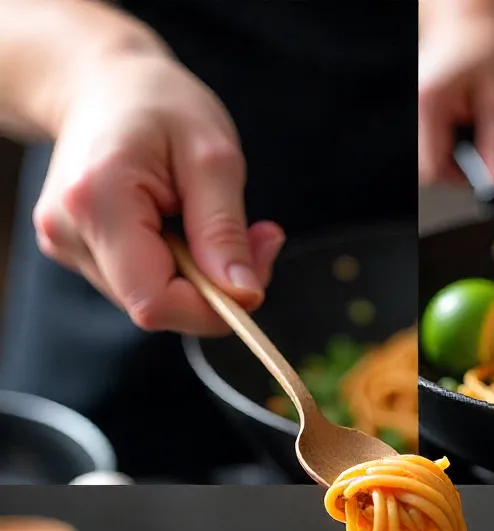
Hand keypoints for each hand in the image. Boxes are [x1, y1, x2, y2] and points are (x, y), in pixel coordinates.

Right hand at [33, 46, 283, 334]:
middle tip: (254, 237)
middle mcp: (68, 231)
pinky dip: (174, 268)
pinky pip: (140, 284)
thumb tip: (245, 296)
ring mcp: (66, 245)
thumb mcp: (212, 156)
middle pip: (154, 305)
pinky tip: (179, 224)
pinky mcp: (75, 251)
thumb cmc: (159, 104)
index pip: (154, 301)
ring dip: (196, 277)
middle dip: (212, 289)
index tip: (253, 285)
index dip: (209, 309)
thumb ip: (224, 230)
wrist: (101, 84)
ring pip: (150, 299)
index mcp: (96, 200)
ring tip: (207, 216)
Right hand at [419, 0, 493, 187]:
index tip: (489, 169)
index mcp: (429, 105)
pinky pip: (438, 142)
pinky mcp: (424, 114)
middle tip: (488, 142)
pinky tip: (472, 118)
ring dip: (464, 150)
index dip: (466, 177)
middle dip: (465, 164)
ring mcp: (417, 113)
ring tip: (481, 122)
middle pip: (433, 168)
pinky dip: (459, 139)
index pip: (435, 171)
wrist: (472, 18)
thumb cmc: (487, 44)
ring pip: (436, 157)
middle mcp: (416, 110)